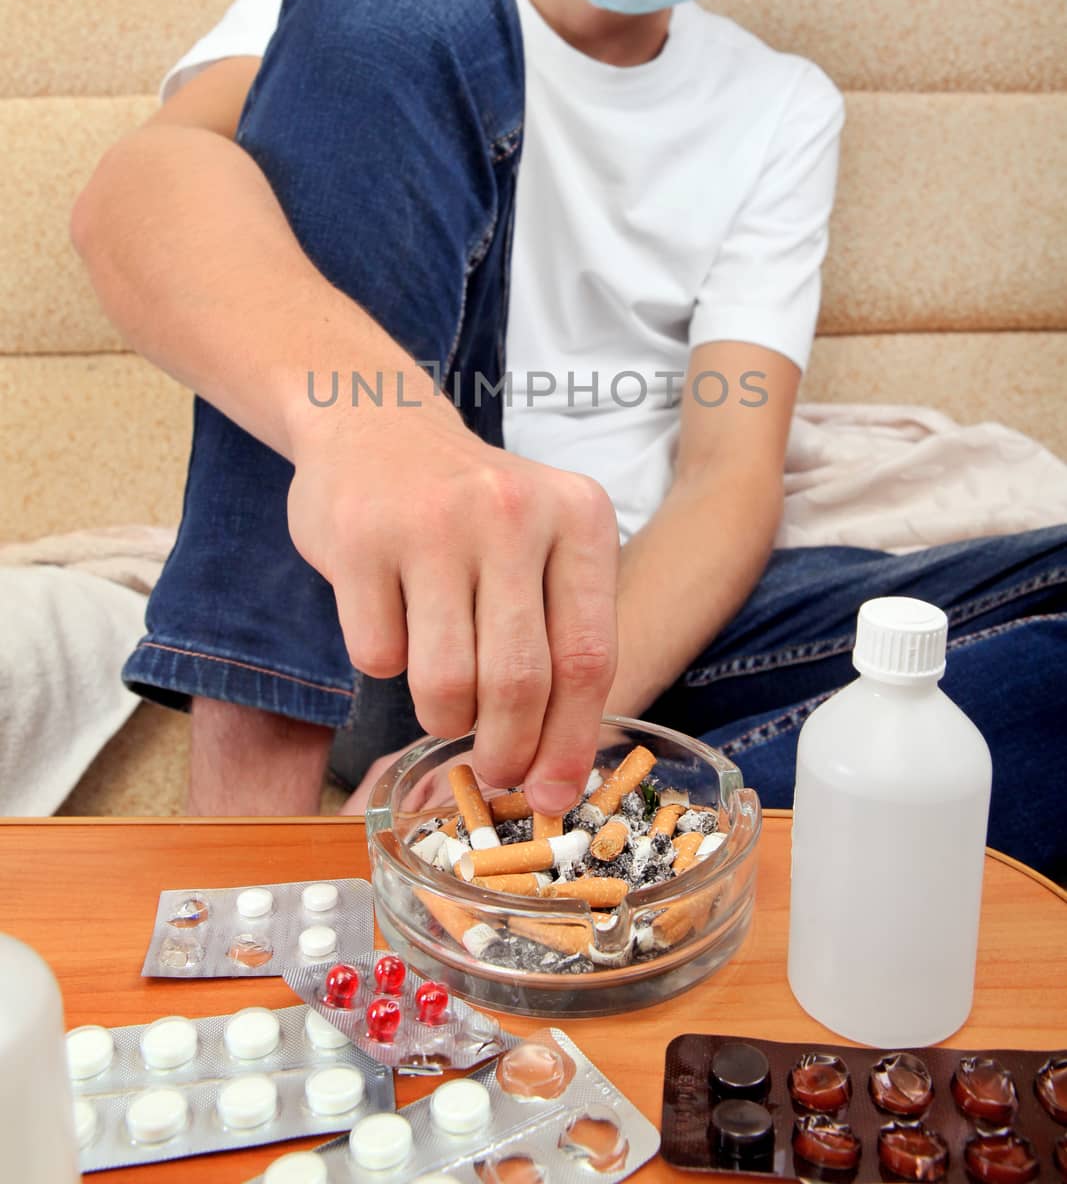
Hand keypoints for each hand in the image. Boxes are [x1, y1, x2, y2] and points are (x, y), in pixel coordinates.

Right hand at [286, 391, 618, 814]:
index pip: (590, 658)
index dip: (571, 742)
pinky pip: (377, 656)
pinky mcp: (360, 539)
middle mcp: (512, 513)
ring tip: (442, 685)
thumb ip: (560, 638)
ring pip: (445, 683)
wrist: (374, 422)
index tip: (556, 795)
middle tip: (492, 771)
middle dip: (505, 751)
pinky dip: (384, 661)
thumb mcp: (542, 542)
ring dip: (441, 713)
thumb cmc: (470, 509)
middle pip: (520, 682)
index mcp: (578, 516)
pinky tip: (390, 615)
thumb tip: (557, 772)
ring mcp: (432, 524)